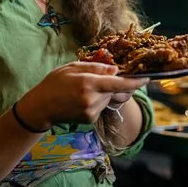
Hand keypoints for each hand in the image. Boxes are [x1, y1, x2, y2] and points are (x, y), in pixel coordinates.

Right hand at [17, 62, 148, 130]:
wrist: (40, 107)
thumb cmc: (54, 83)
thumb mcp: (72, 67)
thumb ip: (95, 68)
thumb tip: (116, 70)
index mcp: (88, 83)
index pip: (118, 84)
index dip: (134, 82)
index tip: (146, 78)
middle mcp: (92, 99)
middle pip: (115, 90)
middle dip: (114, 84)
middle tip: (101, 78)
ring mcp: (91, 111)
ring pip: (109, 98)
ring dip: (104, 92)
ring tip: (85, 88)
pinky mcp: (90, 119)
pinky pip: (102, 106)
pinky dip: (98, 100)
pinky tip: (82, 98)